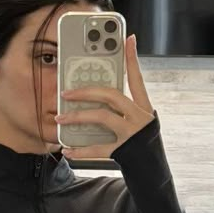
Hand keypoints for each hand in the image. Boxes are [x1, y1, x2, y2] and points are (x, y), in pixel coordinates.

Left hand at [54, 33, 154, 160]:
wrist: (153, 173)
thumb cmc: (140, 145)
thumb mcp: (136, 123)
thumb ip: (120, 110)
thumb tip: (94, 97)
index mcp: (144, 107)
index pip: (137, 78)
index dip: (132, 58)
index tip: (128, 39)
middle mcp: (141, 117)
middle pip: (112, 95)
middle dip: (86, 91)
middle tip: (65, 93)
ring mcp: (133, 134)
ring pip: (102, 117)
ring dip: (78, 117)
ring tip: (60, 120)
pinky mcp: (125, 151)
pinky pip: (98, 148)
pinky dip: (80, 151)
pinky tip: (67, 150)